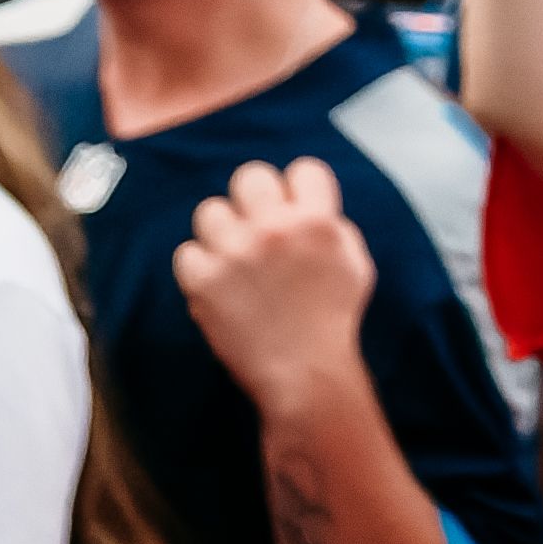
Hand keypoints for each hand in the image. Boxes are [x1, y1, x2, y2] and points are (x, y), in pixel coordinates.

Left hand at [172, 157, 383, 409]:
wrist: (305, 375)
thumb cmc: (332, 322)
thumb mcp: (356, 264)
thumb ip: (334, 226)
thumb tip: (306, 204)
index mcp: (317, 221)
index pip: (303, 168)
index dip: (297, 190)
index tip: (292, 211)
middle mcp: (275, 229)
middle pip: (250, 176)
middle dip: (254, 200)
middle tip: (257, 228)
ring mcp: (236, 253)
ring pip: (210, 210)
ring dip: (221, 234)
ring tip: (233, 260)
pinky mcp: (204, 281)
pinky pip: (186, 253)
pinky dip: (198, 269)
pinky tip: (217, 286)